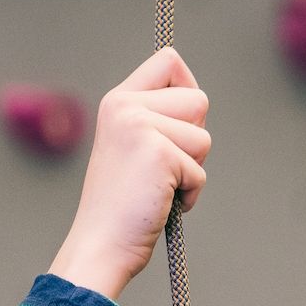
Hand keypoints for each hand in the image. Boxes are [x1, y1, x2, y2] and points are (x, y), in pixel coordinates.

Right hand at [49, 47, 209, 299]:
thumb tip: (197, 103)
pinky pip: (200, 171)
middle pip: (198, 99)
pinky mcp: (158, 153)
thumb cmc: (123, 206)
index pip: (168, 61)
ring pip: (203, 137)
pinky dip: (189, 194)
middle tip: (164, 168)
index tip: (181, 121)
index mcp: (118, 100)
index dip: (187, 88)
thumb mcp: (134, 148)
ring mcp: (140, 126)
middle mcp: (125, 106)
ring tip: (159, 188)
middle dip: (193, 139)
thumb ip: (159, 120)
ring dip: (191, 170)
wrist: (101, 243)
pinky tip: (161, 203)